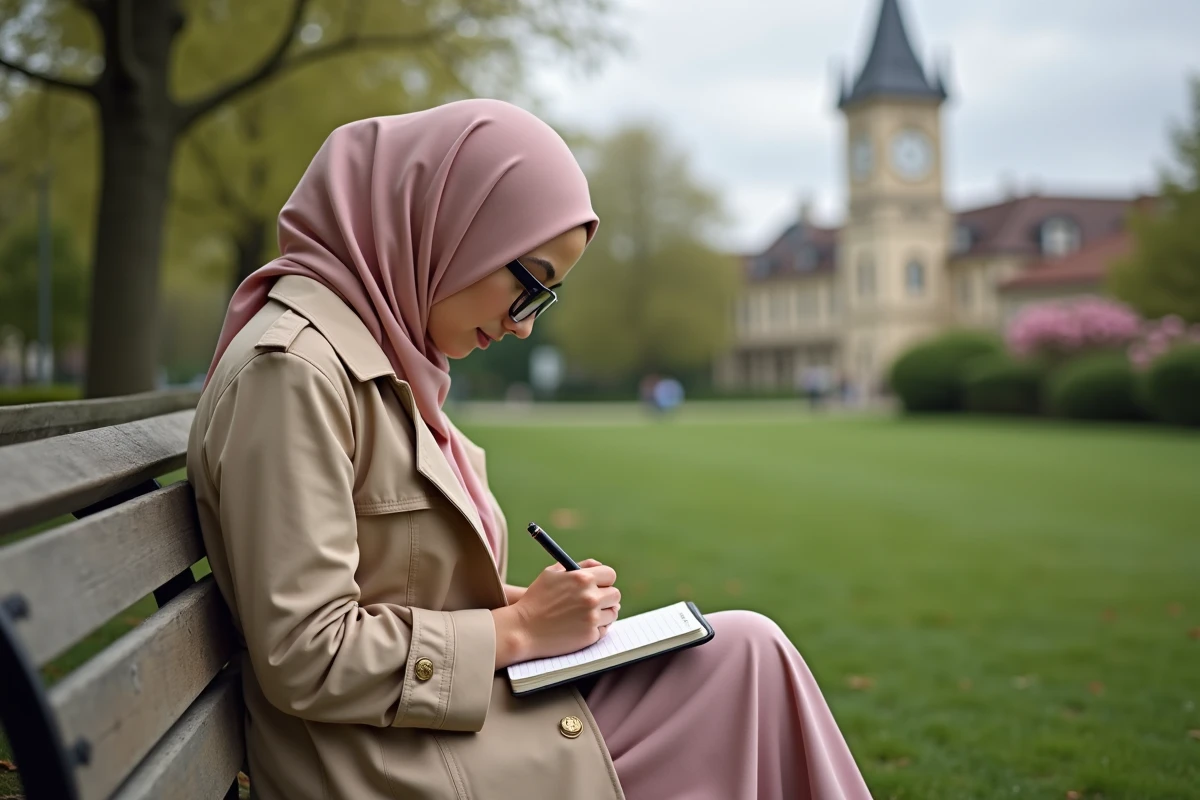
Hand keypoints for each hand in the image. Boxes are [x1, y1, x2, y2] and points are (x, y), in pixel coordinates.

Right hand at [492, 559, 619, 668]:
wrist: (522, 630)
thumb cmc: (535, 599)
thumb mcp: (551, 574)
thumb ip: (578, 566)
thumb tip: (598, 566)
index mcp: (583, 578)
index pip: (610, 575)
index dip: (604, 579)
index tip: (600, 584)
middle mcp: (591, 597)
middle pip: (615, 594)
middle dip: (606, 596)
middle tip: (595, 600)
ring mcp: (592, 618)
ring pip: (612, 612)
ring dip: (603, 613)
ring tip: (587, 614)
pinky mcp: (590, 636)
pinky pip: (604, 629)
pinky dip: (596, 627)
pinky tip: (582, 626)